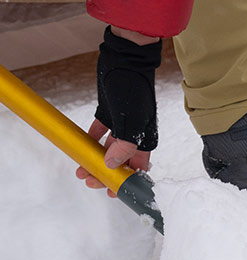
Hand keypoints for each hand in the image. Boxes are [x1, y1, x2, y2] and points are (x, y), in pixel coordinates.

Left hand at [78, 25, 159, 196]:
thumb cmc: (133, 89)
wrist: (124, 59)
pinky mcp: (107, 114)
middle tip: (89, 180)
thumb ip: (124, 145)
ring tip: (80, 169)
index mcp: (145, 140)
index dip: (127, 182)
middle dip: (105, 174)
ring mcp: (121, 125)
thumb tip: (112, 165)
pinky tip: (81, 147)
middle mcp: (134, 135)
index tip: (113, 191)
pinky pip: (98, 133)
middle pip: (120, 162)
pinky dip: (90, 141)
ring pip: (107, 150)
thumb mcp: (131, 120)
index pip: (137, 168)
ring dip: (94, 160)